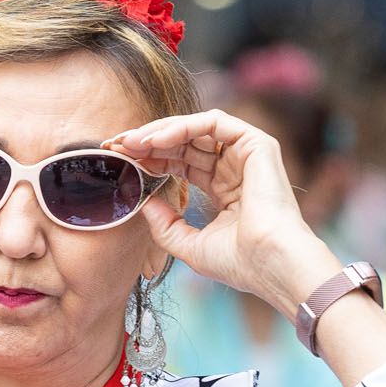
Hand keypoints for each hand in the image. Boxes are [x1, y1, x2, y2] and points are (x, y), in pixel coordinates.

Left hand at [105, 110, 341, 315]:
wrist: (270, 265)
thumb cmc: (239, 263)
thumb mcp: (188, 245)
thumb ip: (165, 225)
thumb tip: (143, 204)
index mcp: (223, 188)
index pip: (180, 163)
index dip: (149, 159)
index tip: (118, 160)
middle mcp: (234, 167)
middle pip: (184, 142)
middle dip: (147, 141)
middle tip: (116, 145)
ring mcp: (247, 154)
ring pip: (196, 127)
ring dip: (160, 131)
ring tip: (131, 142)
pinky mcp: (257, 144)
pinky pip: (214, 121)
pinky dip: (183, 126)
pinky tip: (155, 141)